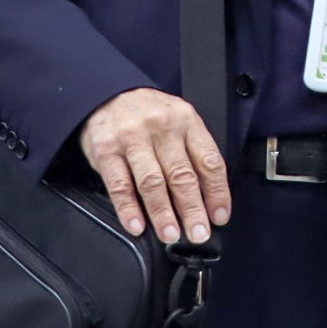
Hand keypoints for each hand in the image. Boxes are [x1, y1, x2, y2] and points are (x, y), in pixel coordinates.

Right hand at [77, 87, 230, 244]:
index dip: (217, 192)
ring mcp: (133, 139)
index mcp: (187, 121)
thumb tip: (208, 196)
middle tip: (199, 234)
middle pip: (182, 175)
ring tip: (170, 234)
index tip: (220, 216)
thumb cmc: (149, 114)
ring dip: (163, 213)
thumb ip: (192, 150)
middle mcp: (162, 129)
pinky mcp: (106, 150)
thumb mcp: (178, 120)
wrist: (107, 94)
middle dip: (193, 209)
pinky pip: (120, 184)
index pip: (209, 161)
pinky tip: (137, 225)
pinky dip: (128, 208)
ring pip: (152, 182)